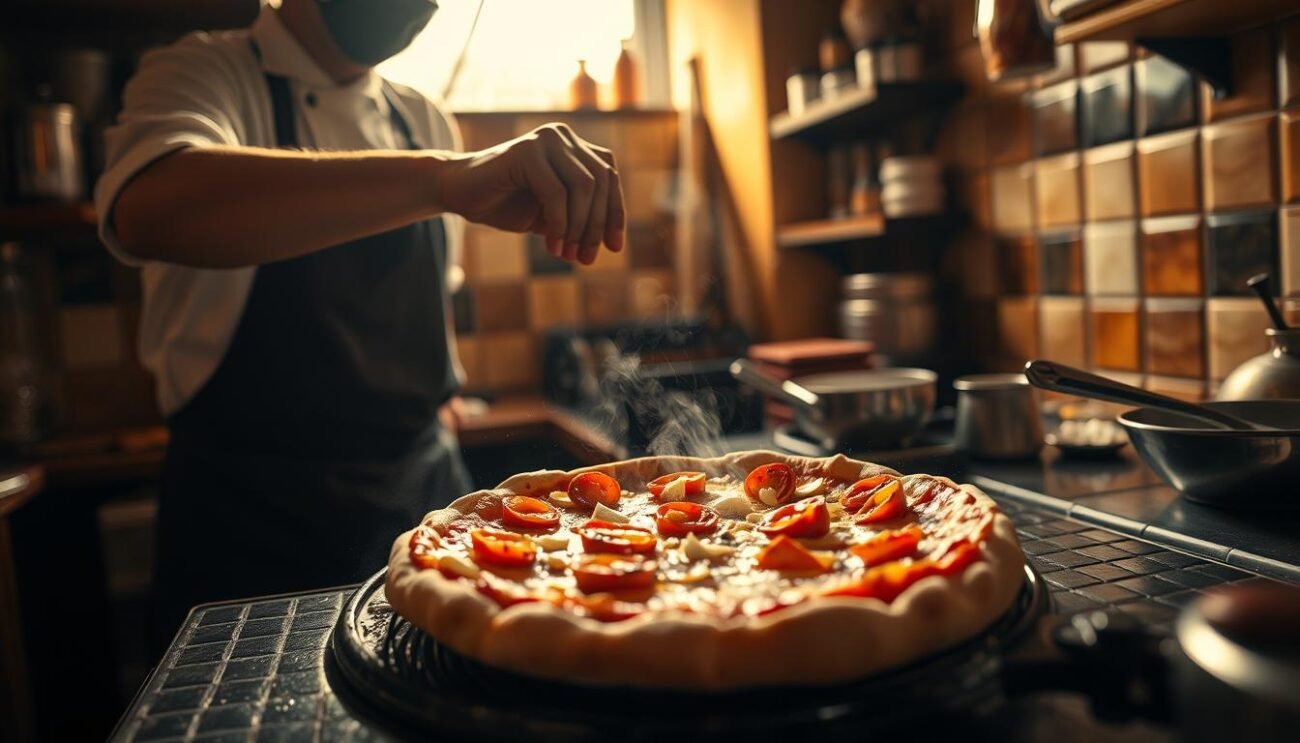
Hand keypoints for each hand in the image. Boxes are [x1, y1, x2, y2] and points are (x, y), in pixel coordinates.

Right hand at [434, 123, 625, 263]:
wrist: (459, 194)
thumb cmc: (505, 205)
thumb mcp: (552, 214)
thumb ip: (581, 218)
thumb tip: (613, 242)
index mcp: (573, 147)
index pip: (609, 177)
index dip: (615, 214)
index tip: (614, 249)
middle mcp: (562, 136)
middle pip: (600, 182)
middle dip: (596, 226)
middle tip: (585, 259)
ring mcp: (545, 140)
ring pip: (583, 187)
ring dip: (578, 228)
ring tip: (566, 255)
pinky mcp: (527, 151)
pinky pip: (557, 193)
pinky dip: (559, 225)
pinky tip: (552, 246)